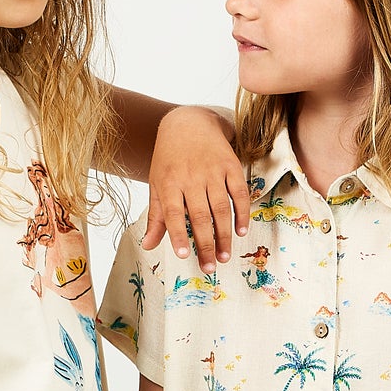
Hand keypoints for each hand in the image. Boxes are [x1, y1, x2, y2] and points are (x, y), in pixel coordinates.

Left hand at [141, 105, 250, 269]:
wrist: (189, 123)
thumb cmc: (169, 159)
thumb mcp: (157, 184)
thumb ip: (156, 217)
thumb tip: (148, 246)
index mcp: (169, 182)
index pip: (173, 213)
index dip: (178, 235)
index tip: (184, 255)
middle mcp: (191, 177)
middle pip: (200, 216)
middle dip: (205, 244)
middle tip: (210, 267)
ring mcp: (213, 170)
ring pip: (221, 208)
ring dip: (224, 235)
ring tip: (224, 256)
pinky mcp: (231, 165)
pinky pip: (239, 193)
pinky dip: (242, 213)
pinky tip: (241, 230)